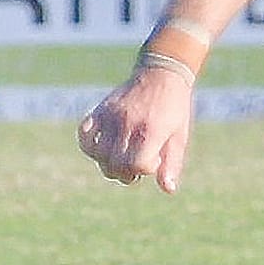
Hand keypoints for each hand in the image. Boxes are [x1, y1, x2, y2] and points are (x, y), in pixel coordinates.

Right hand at [76, 69, 194, 192]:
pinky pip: (84, 136)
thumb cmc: (174, 109)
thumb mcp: (179, 135)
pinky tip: (105, 147)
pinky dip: (90, 147)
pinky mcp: (100, 111)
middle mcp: (129, 123)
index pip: (137, 164)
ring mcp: (111, 116)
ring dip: (109, 163)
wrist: (162, 75)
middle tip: (136, 164)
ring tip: (123, 156)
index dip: (144, 169)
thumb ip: (172, 163)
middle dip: (126, 172)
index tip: (153, 160)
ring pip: (99, 155)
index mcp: (152, 130)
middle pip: (115, 165)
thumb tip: (168, 190)